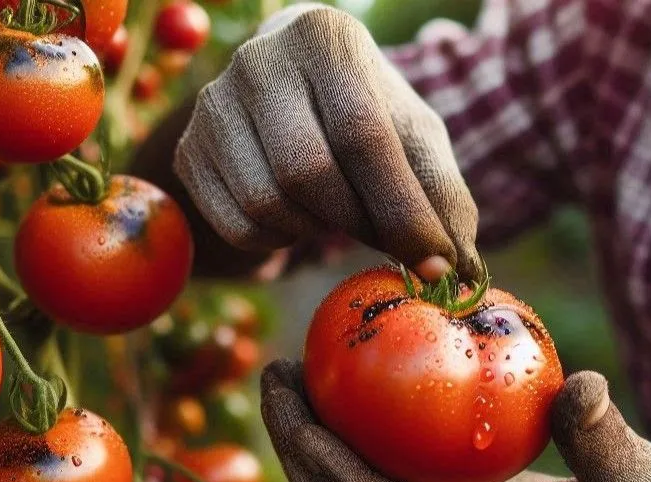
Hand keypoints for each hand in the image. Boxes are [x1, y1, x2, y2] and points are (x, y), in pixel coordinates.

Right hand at [173, 4, 483, 282]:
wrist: (290, 92)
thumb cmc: (365, 115)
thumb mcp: (413, 139)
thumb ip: (442, 196)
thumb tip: (459, 273)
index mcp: (326, 39)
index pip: (363, 136)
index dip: (401, 211)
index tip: (434, 265)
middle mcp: (259, 59)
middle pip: (307, 173)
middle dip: (356, 222)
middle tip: (383, 238)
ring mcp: (213, 103)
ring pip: (266, 204)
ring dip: (313, 230)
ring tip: (334, 209)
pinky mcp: (191, 149)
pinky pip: (237, 225)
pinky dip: (277, 239)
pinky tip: (296, 214)